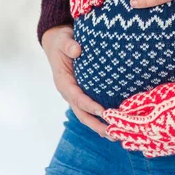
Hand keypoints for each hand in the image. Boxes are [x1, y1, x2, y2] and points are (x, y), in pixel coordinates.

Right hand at [42, 25, 114, 140]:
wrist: (57, 42)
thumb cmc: (61, 41)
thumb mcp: (63, 40)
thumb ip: (69, 45)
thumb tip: (77, 50)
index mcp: (63, 82)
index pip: (77, 97)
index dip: (89, 105)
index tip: (104, 112)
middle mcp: (68, 92)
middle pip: (82, 113)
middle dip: (96, 124)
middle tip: (113, 133)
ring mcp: (75, 94)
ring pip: (86, 114)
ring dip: (100, 125)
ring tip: (116, 134)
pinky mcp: (82, 93)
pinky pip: (90, 108)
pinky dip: (101, 117)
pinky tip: (114, 123)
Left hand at [101, 72, 174, 157]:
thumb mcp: (158, 95)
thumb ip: (139, 102)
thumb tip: (123, 107)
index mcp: (149, 122)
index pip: (127, 122)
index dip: (116, 118)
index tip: (107, 115)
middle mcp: (155, 136)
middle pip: (133, 136)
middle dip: (121, 132)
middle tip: (109, 131)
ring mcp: (166, 143)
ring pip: (144, 146)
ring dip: (133, 143)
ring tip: (124, 143)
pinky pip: (160, 152)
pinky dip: (151, 152)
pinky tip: (146, 153)